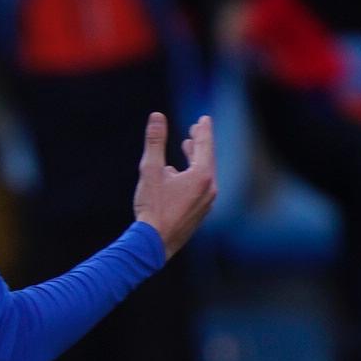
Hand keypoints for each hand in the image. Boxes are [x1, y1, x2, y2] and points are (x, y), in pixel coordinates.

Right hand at [133, 111, 218, 255]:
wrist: (154, 244)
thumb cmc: (152, 207)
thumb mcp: (150, 170)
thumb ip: (155, 142)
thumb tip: (157, 116)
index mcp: (201, 176)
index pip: (205, 145)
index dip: (204, 130)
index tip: (204, 118)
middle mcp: (209, 189)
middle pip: (208, 159)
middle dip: (201, 143)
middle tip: (197, 129)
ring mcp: (206, 203)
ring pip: (205, 174)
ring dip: (196, 159)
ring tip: (188, 148)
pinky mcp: (199, 214)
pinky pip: (201, 188)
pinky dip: (194, 176)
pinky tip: (179, 177)